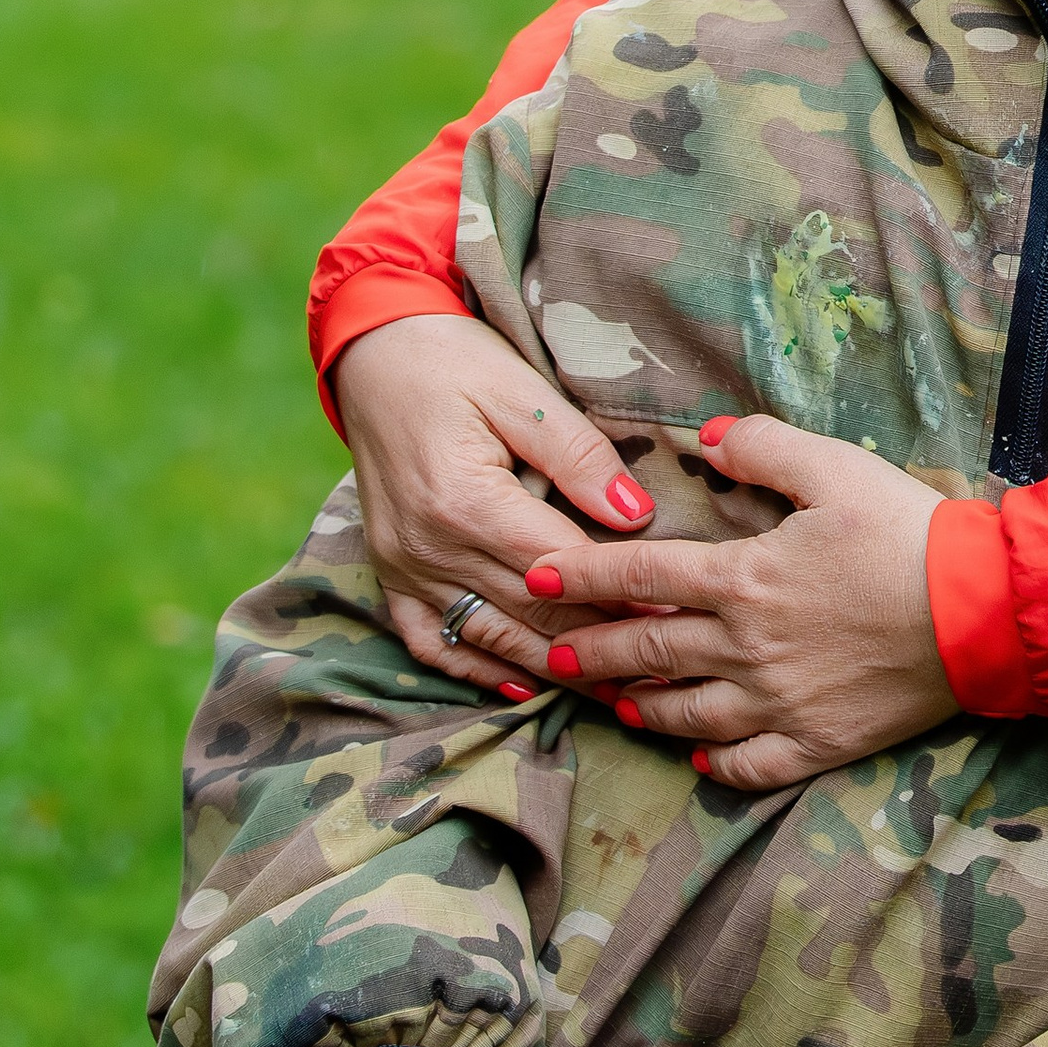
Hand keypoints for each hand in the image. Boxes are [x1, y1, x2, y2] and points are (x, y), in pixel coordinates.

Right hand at [332, 313, 657, 689]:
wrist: (372, 354)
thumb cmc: (456, 363)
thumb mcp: (524, 393)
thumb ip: (580, 457)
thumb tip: (637, 518)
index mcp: (467, 502)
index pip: (562, 568)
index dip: (620, 595)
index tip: (674, 614)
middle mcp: (430, 546)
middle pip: (531, 612)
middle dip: (599, 644)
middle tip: (660, 668)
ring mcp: (404, 566)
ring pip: (488, 637)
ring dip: (550, 669)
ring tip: (611, 692)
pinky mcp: (388, 572)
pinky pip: (429, 639)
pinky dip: (475, 666)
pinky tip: (518, 683)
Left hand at [523, 417, 955, 785]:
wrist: (982, 611)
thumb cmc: (908, 533)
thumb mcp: (835, 467)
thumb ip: (763, 445)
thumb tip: (705, 437)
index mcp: (743, 577)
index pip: (637, 575)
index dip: (579, 576)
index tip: (534, 578)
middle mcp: (745, 646)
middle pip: (646, 649)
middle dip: (592, 651)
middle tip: (554, 655)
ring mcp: (777, 701)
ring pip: (684, 711)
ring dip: (641, 705)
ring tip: (616, 704)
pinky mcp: (816, 741)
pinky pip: (746, 763)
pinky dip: (713, 759)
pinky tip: (697, 752)